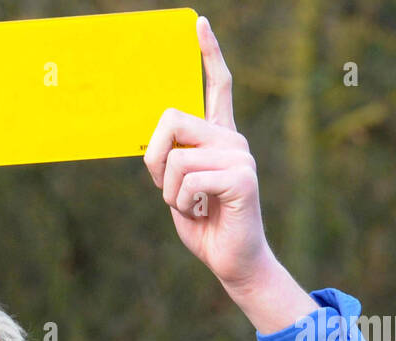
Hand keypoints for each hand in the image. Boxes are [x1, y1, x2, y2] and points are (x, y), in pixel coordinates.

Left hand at [143, 16, 272, 290]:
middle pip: (172, 119)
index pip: (217, 86)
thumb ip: (169, 160)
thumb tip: (154, 141)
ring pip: (176, 158)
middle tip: (166, 189)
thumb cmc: (204, 224)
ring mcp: (240, 155)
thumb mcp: (176, 188)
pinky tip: (203, 212)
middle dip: (153, 158)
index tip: (199, 24)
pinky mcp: (242, 177)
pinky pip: (188, 180)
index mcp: (219, 137)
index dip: (209, 54)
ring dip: (169, 192)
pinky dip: (184, 203)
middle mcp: (232, 139)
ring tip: (192, 206)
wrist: (232, 260)